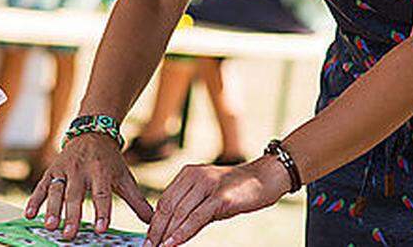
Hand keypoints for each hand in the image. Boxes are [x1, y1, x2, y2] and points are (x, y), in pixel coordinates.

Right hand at [24, 133, 152, 240]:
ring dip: (51, 209)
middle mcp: (81, 170)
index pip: (102, 194)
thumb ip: (137, 201)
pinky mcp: (51, 171)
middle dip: (72, 215)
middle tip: (69, 234)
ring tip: (50, 226)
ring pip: (56, 190)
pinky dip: (34, 200)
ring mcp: (64, 170)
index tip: (101, 229)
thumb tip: (152, 222)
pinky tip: (29, 215)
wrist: (93, 133)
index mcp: (102, 171)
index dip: (102, 211)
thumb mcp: (124, 178)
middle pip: (76, 195)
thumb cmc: (110, 162)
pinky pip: (41, 186)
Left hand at [145, 155, 290, 245]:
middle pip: (168, 206)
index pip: (164, 200)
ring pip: (180, 213)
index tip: (148, 239)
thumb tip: (173, 234)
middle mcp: (194, 176)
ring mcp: (207, 185)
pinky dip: (182, 232)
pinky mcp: (219, 197)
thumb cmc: (237, 190)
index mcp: (188, 173)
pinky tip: (173, 243)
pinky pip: (196, 218)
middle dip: (157, 230)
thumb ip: (191, 212)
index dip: (154, 221)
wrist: (264, 179)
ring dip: (167, 234)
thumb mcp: (209, 199)